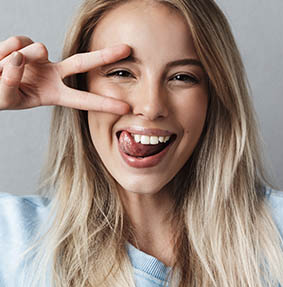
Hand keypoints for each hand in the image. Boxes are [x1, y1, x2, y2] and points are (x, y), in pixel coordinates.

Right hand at [0, 36, 130, 112]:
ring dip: (18, 58)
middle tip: (128, 49)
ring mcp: (42, 59)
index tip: (127, 108)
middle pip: (82, 63)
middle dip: (105, 56)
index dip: (104, 104)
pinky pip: (20, 41)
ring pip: (38, 49)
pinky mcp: (27, 45)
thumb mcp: (5, 98)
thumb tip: (21, 56)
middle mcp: (53, 75)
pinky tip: (1, 57)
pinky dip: (7, 49)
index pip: (83, 100)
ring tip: (1, 68)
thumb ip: (9, 83)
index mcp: (54, 94)